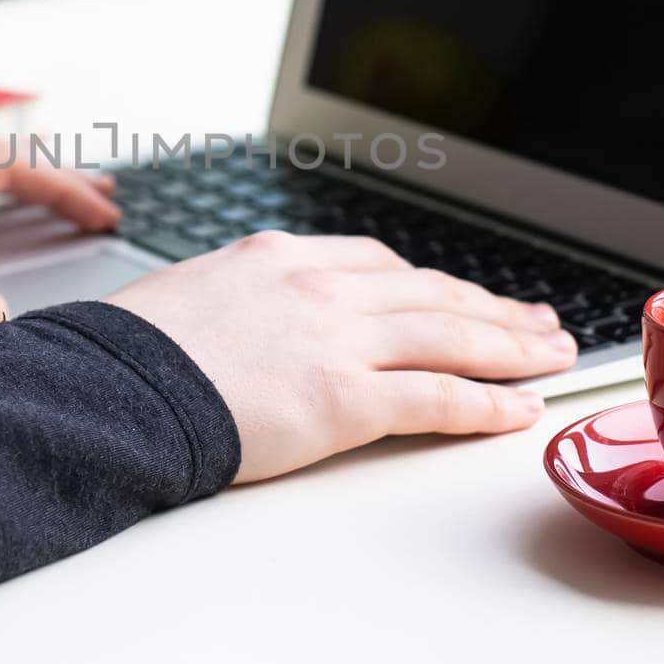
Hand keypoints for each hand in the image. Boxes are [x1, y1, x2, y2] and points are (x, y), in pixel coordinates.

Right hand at [104, 231, 575, 482]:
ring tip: (551, 355)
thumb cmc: (133, 351)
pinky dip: (486, 403)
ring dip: (510, 347)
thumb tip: (252, 318)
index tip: (461, 295)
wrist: (112, 385)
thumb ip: (242, 298)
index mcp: (279, 254)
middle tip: (537, 320)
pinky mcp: (346, 396)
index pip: (379, 263)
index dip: (433, 284)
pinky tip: (516, 409)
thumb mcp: (190, 294)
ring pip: (450, 335)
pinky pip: (437, 397)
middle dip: (492, 309)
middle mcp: (319, 285)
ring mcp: (338, 337)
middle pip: (431, 293)